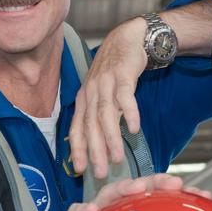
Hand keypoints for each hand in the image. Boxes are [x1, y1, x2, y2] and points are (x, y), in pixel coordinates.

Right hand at [8, 174, 208, 210]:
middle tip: (174, 183)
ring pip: (108, 195)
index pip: (159, 197)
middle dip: (156, 182)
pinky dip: (82, 210)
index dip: (182, 195)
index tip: (203, 195)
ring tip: (137, 188)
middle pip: (137, 189)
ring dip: (123, 189)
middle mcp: (117, 209)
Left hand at [69, 17, 147, 179]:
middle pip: (90, 125)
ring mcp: (106, 83)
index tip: (80, 170)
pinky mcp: (124, 74)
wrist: (128, 38)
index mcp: (84, 99)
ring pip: (106, 114)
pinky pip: (126, 96)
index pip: (77, 128)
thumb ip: (98, 114)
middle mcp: (92, 92)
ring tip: (116, 158)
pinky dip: (129, 113)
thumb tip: (96, 143)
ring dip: (111, 138)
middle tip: (99, 172)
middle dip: (94, 151)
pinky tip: (134, 128)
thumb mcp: (100, 92)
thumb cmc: (114, 71)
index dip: (77, 149)